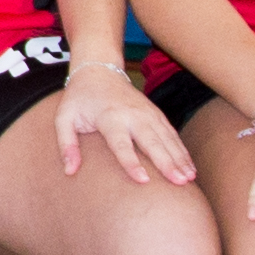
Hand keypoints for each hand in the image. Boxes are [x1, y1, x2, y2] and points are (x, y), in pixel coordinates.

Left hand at [56, 63, 196, 187]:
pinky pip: (171, 134)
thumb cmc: (79, 99)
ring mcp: (147, 113)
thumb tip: (70, 171)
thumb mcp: (64, 118)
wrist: (99, 71)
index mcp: (109, 117)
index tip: (143, 180)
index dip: (132, 162)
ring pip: (167, 138)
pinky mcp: (156, 113)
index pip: (121, 143)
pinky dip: (182, 150)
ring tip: (189, 178)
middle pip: (152, 141)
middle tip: (179, 183)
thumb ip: (66, 145)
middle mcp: (132, 114)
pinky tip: (190, 166)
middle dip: (167, 162)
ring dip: (179, 158)